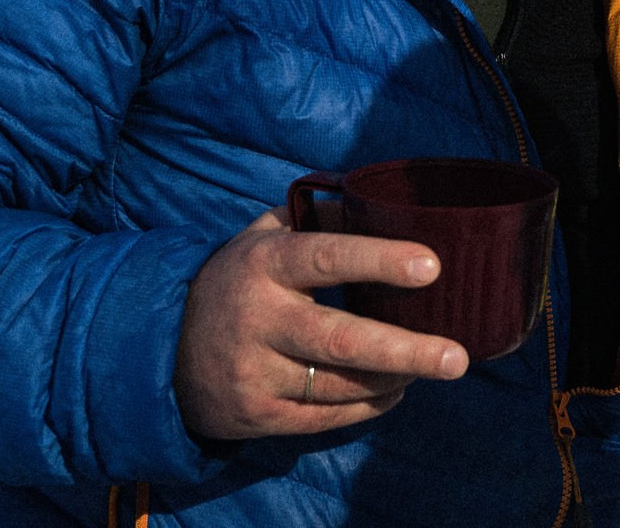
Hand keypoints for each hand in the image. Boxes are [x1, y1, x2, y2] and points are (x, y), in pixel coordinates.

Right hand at [174, 207, 468, 441]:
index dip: (380, 260)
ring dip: (395, 379)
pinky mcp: (255, 415)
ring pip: (340, 385)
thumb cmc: (239, 280)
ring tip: (437, 367)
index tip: (431, 265)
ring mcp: (254, 372)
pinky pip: (326, 418)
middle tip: (458, 357)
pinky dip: (368, 406)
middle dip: (407, 351)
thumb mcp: (264, 236)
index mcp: (265, 262)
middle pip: (343, 340)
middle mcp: (258, 318)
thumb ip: (320, 216)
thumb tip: (386, 202)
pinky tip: (394, 392)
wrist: (162, 348)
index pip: (328, 256)